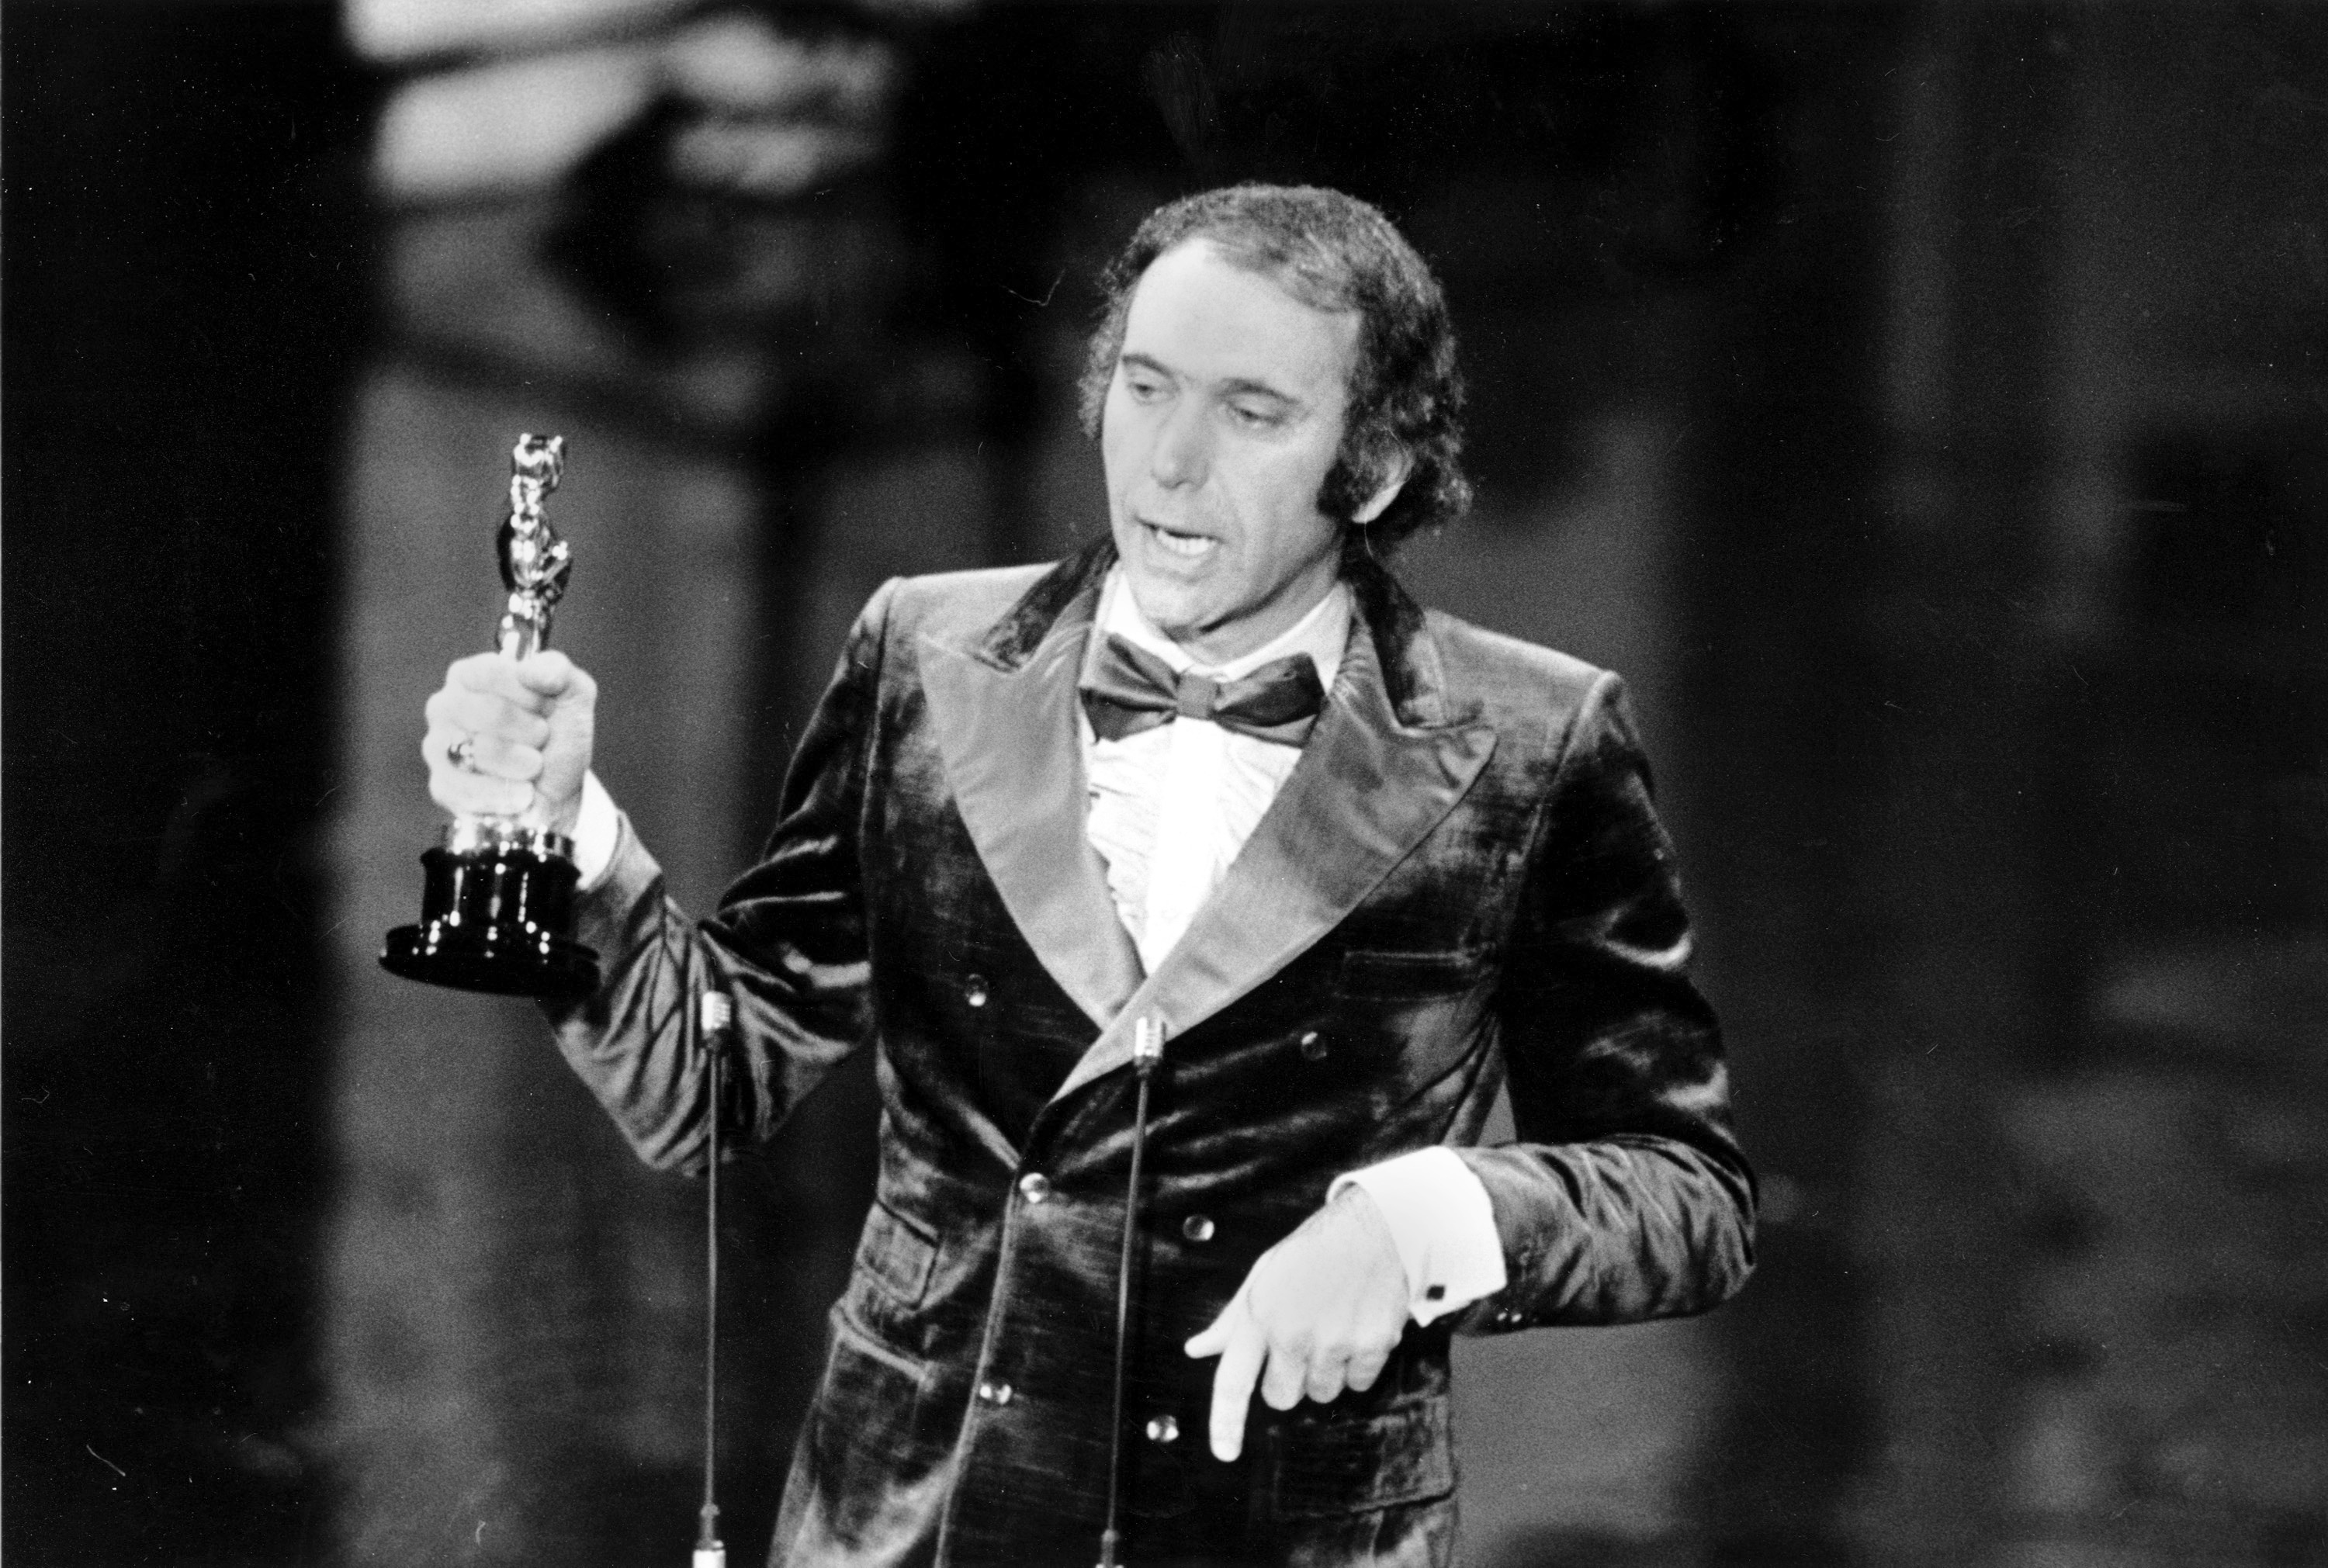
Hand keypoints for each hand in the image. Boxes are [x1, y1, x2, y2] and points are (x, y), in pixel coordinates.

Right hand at [422, 650, 596, 834]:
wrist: (558, 791)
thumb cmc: (557, 737)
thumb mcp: (573, 695)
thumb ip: (557, 670)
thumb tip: (529, 671)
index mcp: (470, 674)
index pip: (494, 672)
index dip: (532, 695)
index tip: (548, 708)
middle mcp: (445, 706)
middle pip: (491, 712)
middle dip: (532, 731)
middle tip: (541, 738)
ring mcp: (438, 746)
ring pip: (485, 752)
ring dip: (525, 763)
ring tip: (532, 765)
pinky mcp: (442, 786)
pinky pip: (472, 790)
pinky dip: (508, 794)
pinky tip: (523, 793)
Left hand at [1183, 1187, 1409, 1461]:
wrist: (1374, 1227)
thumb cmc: (1312, 1252)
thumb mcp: (1263, 1276)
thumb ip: (1232, 1320)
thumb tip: (1197, 1349)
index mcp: (1259, 1315)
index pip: (1232, 1381)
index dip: (1225, 1423)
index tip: (1225, 1453)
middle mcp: (1293, 1334)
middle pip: (1280, 1398)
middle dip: (1287, 1380)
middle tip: (1301, 1344)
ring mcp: (1335, 1342)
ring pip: (1321, 1394)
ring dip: (1325, 1373)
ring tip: (1332, 1329)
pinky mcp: (1372, 1345)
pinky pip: (1358, 1384)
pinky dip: (1357, 1367)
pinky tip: (1356, 1329)